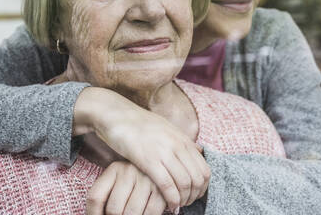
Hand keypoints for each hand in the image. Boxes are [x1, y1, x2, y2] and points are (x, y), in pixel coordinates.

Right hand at [73, 87, 210, 209]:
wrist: (116, 114)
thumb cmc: (139, 124)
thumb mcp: (167, 128)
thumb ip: (182, 141)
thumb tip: (198, 150)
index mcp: (183, 139)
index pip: (205, 169)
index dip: (202, 188)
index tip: (193, 195)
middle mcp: (178, 145)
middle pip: (198, 179)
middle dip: (194, 196)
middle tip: (185, 203)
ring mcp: (164, 151)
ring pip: (185, 183)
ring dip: (182, 200)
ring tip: (175, 206)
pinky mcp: (148, 159)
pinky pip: (167, 184)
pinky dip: (171, 199)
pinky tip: (167, 205)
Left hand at [86, 161, 166, 214]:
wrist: (163, 164)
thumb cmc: (137, 179)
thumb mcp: (119, 179)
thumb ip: (106, 193)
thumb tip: (94, 214)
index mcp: (115, 169)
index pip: (95, 197)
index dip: (93, 214)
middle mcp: (129, 171)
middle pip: (113, 209)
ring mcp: (146, 179)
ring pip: (131, 213)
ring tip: (133, 214)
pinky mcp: (161, 188)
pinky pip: (150, 212)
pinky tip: (144, 214)